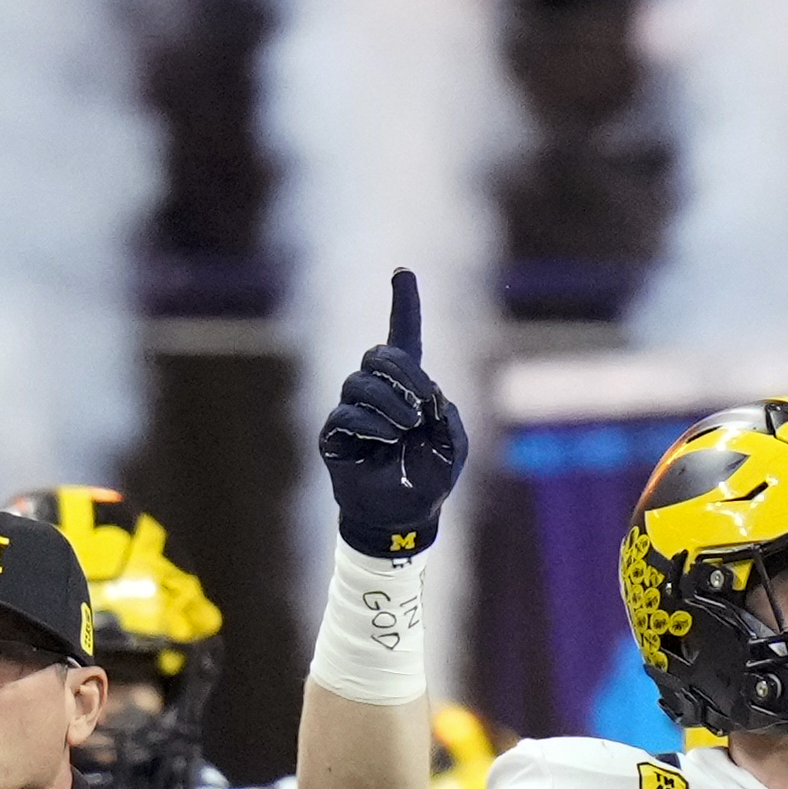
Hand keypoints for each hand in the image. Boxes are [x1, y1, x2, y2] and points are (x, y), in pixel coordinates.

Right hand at [314, 269, 468, 560]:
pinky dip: (370, 425)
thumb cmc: (430, 477)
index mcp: (409, 386)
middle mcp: (377, 392)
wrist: (404, 517)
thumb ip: (446, 416)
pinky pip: (345, 415)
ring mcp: (352, 412)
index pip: (404, 337)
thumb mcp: (452, 445)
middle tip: (420, 404)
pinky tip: (385, 440)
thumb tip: (425, 395)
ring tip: (405, 429)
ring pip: (359, 383)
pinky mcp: (334, 436)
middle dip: (402, 371)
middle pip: (378, 354)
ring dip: (388, 402)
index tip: (403, 271)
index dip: (404, 304)